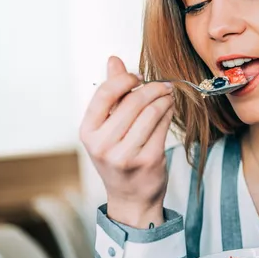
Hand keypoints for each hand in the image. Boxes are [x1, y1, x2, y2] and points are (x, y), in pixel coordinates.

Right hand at [80, 56, 173, 227]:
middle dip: (152, 87)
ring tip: (168, 94)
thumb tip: (114, 59)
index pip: (105, 93)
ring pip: (151, 111)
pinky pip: (163, 126)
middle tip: (163, 85)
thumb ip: (111, 94)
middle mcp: (103, 144)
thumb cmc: (118, 157)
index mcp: (88, 132)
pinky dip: (169, 112)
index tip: (139, 76)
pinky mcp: (148, 160)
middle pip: (133, 101)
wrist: (131, 198)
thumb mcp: (107, 128)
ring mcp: (125, 154)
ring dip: (164, 98)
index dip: (125, 79)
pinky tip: (170, 108)